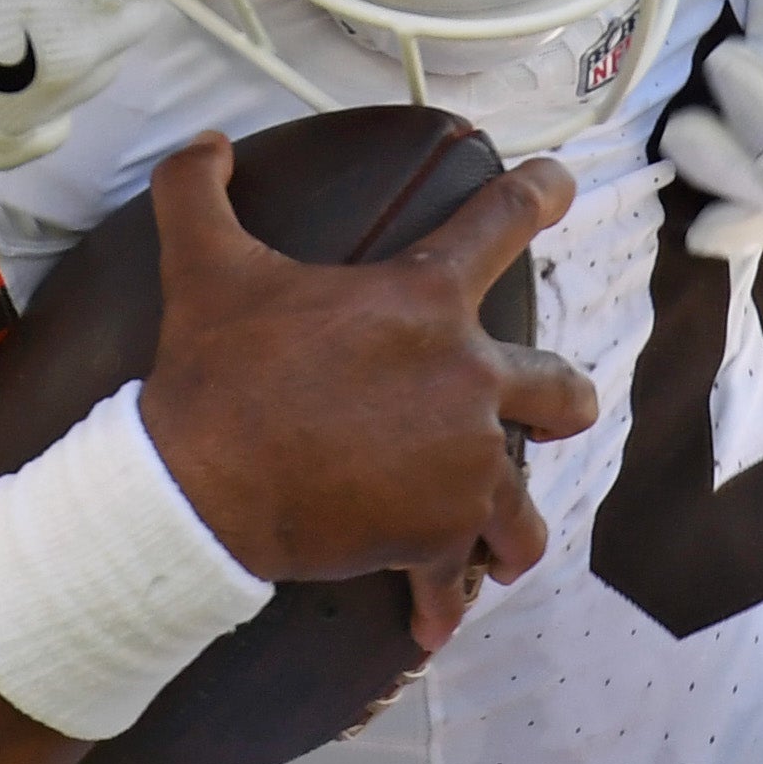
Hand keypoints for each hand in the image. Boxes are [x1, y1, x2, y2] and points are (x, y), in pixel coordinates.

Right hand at [135, 136, 597, 614]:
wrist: (205, 484)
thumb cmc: (215, 371)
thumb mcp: (203, 263)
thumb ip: (199, 189)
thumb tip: (203, 144)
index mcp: (423, 301)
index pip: (499, 224)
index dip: (539, 194)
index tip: (563, 184)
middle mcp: (465, 380)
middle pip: (559, 389)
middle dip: (559, 400)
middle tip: (549, 408)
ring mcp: (462, 465)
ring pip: (527, 502)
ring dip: (515, 519)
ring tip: (503, 534)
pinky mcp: (438, 535)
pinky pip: (458, 576)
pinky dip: (444, 599)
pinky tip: (433, 619)